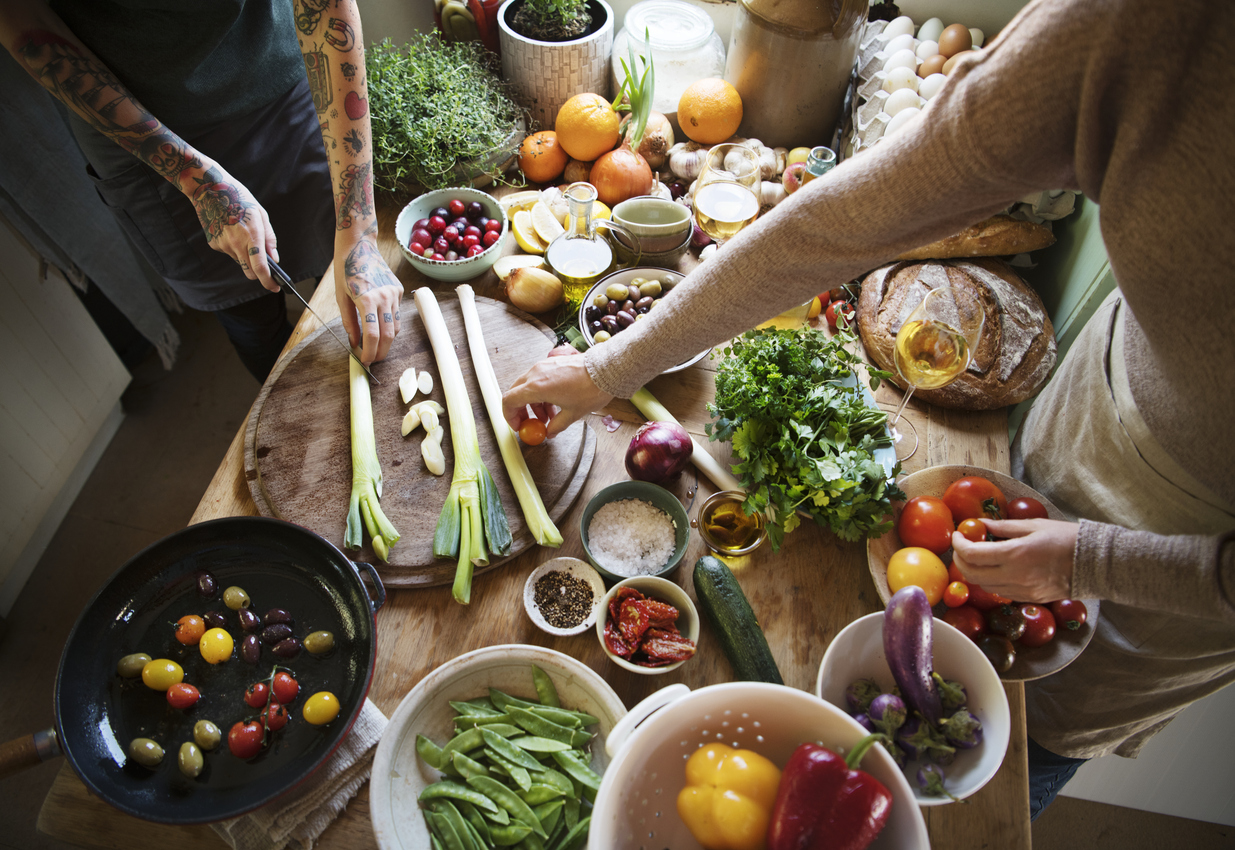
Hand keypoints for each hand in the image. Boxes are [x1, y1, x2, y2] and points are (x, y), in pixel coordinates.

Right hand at [187, 164, 279, 291]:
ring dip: (245, 256)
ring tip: (243, 235)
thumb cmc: (239, 198)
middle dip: (259, 274)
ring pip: (239, 262)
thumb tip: (274, 259)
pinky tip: (231, 231)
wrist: (209, 190)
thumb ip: (269, 238)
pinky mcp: (214, 244)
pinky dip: (234, 248)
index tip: (275, 288)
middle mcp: (237, 244)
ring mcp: (223, 245)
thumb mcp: (261, 214)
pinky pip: (229, 253)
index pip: (260, 268)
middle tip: (264, 267)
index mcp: (252, 235)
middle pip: (250, 272)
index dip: (268, 282)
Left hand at [335, 235, 403, 363]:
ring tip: (375, 345)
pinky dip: (389, 324)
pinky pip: (396, 314)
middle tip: (372, 360)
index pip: (372, 335)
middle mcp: (384, 297)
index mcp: (367, 299)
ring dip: (386, 340)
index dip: (369, 352)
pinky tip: (379, 324)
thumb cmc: (346, 269)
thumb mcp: (341, 297)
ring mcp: (394, 294)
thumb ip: (349, 322)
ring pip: (395, 327)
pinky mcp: (399, 290)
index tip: (364, 361)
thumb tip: (354, 343)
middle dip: (381, 352)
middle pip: (388, 335)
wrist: (359, 245)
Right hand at [502, 346, 612, 437]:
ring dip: (533, 403)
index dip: (510, 416)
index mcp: (536, 387)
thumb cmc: (591, 388)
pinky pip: (538, 379)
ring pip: (528, 386)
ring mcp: (543, 366)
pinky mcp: (552, 363)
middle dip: (521, 410)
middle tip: (531, 422)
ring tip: (548, 416)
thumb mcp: (572, 414)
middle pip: (516, 393)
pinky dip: (541, 393)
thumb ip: (556, 425)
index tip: (518, 425)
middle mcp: (536, 373)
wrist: (606, 369)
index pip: (509, 400)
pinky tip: (554, 403)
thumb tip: (550, 432)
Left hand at [951, 518, 1078, 602]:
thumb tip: (979, 524)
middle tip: (962, 546)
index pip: (973, 554)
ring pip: (983, 586)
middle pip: (971, 575)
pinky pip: (999, 591)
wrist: (1094, 563)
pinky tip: (995, 567)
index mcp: (1015, 555)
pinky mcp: (1028, 598)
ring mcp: (1021, 591)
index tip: (958, 535)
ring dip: (974, 571)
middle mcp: (1014, 577)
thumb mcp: (1033, 525)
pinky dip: (989, 580)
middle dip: (960, 560)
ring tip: (978, 555)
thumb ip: (1002, 527)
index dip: (959, 544)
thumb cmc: (1066, 538)